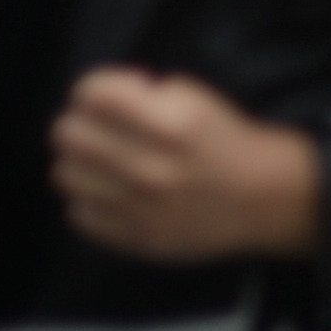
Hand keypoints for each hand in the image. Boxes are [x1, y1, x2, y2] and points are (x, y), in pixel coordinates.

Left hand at [51, 70, 321, 264]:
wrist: (265, 199)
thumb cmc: (226, 141)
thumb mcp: (195, 98)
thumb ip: (141, 94)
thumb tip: (94, 103)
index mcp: (171, 124)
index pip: (90, 94)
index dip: (93, 91)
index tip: (106, 100)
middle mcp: (151, 166)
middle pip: (67, 133)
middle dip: (81, 124)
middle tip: (98, 131)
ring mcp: (140, 207)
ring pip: (65, 174)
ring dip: (80, 164)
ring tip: (101, 164)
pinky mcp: (136, 238)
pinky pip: (78, 214)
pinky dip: (89, 201)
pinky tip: (111, 195)